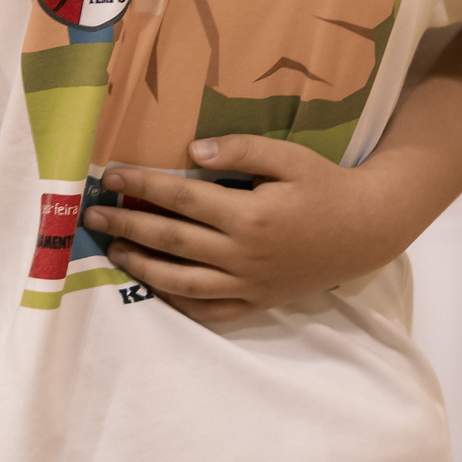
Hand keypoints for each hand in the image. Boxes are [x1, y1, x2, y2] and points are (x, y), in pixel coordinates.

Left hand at [86, 136, 406, 324]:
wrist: (368, 229)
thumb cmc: (325, 186)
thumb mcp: (288, 156)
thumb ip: (240, 150)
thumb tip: (191, 149)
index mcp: (250, 215)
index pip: (181, 198)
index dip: (142, 186)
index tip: (110, 177)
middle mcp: (245, 254)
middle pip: (172, 242)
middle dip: (127, 227)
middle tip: (93, 216)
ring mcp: (251, 284)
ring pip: (184, 283)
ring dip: (143, 268)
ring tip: (114, 252)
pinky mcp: (260, 302)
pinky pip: (213, 312)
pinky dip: (181, 304)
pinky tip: (157, 288)